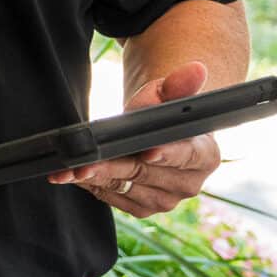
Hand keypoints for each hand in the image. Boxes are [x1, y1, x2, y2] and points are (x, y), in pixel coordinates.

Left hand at [49, 61, 220, 217]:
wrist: (154, 136)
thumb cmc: (163, 113)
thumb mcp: (167, 94)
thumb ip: (179, 84)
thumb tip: (197, 69)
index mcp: (205, 156)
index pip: (187, 156)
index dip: (167, 154)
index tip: (147, 151)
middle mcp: (188, 184)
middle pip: (145, 173)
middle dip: (113, 166)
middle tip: (85, 162)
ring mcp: (165, 200)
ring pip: (125, 188)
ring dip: (94, 179)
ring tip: (70, 169)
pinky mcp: (142, 208)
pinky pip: (113, 198)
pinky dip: (91, 186)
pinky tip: (73, 176)